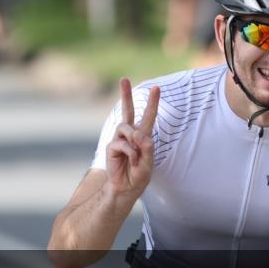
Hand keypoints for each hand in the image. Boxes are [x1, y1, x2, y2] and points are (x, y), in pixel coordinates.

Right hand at [106, 77, 159, 198]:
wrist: (126, 188)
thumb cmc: (139, 175)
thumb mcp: (149, 163)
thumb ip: (147, 148)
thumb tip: (139, 134)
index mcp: (143, 136)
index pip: (148, 116)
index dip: (152, 102)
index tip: (156, 87)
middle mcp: (131, 134)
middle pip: (127, 111)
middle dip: (126, 95)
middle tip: (124, 79)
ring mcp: (120, 140)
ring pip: (125, 127)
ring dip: (133, 138)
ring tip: (137, 153)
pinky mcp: (112, 147)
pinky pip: (122, 143)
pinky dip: (130, 152)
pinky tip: (131, 160)